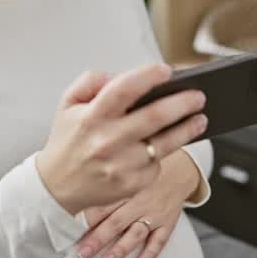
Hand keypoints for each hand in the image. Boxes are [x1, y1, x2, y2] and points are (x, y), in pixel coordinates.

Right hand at [36, 64, 207, 215]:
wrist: (56, 187)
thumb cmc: (68, 141)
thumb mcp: (68, 104)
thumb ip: (91, 81)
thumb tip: (122, 75)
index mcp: (91, 117)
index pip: (123, 89)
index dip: (148, 77)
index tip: (167, 70)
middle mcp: (106, 141)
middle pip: (154, 117)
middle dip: (182, 103)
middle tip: (198, 95)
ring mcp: (120, 165)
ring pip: (164, 143)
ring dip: (187, 129)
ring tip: (200, 118)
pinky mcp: (131, 184)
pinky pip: (156, 163)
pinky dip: (165, 152)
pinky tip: (169, 143)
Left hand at [75, 151, 198, 257]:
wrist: (180, 168)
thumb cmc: (144, 171)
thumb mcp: (124, 169)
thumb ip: (103, 184)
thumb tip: (73, 197)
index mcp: (125, 187)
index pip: (103, 205)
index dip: (86, 219)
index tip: (71, 232)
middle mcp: (139, 201)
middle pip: (116, 221)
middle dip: (98, 239)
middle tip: (83, 254)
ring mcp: (154, 213)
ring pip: (136, 233)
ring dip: (121, 249)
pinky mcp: (168, 222)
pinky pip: (160, 240)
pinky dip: (149, 254)